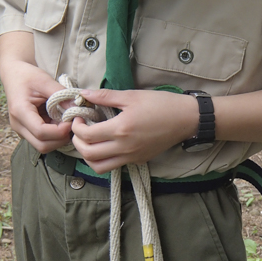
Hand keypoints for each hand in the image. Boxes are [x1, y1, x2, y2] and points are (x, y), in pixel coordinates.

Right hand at [0, 34, 72, 152]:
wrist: (14, 75)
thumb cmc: (28, 76)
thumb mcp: (45, 81)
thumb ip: (62, 95)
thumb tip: (78, 108)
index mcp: (20, 111)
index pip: (41, 132)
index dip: (60, 131)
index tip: (72, 120)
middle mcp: (18, 125)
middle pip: (42, 145)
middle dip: (61, 138)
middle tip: (72, 124)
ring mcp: (21, 130)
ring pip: (43, 146)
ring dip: (58, 138)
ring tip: (66, 122)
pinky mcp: (26, 131)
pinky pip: (42, 140)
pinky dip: (54, 135)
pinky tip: (60, 122)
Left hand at [70, 89, 197, 173]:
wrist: (186, 119)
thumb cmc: (160, 104)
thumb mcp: (132, 96)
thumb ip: (105, 96)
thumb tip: (83, 93)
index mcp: (120, 129)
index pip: (86, 135)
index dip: (76, 127)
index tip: (78, 117)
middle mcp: (124, 148)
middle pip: (88, 154)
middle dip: (77, 142)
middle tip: (79, 129)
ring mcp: (131, 157)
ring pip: (99, 167)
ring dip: (88, 155)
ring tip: (89, 140)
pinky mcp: (138, 161)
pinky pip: (114, 165)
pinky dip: (103, 159)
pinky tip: (106, 144)